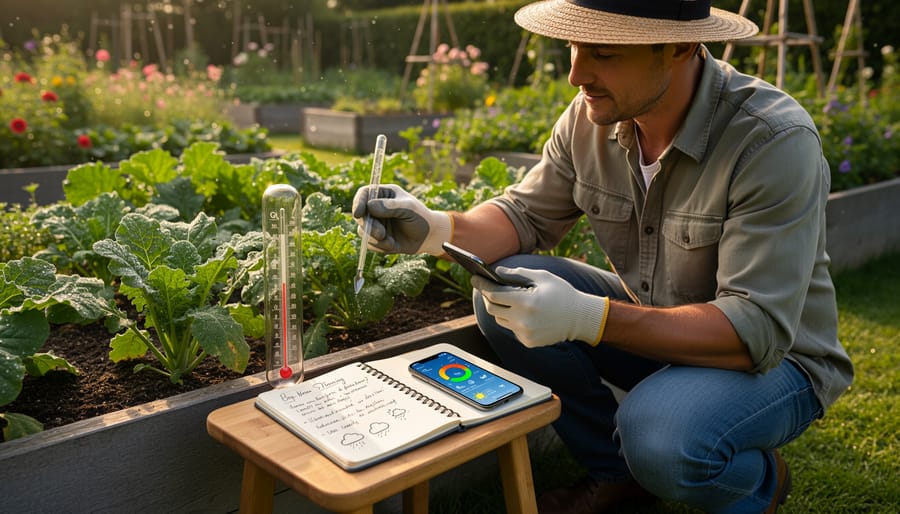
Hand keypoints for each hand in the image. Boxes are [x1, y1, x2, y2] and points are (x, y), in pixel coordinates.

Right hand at [352, 184, 451, 254]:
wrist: (427, 237)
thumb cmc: (420, 217)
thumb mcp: (409, 209)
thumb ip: (391, 207)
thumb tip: (370, 206)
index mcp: (384, 194)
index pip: (364, 194)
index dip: (358, 202)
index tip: (358, 213)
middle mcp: (376, 208)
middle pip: (360, 215)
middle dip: (369, 226)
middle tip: (382, 234)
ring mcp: (375, 223)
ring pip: (363, 231)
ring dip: (376, 239)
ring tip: (391, 242)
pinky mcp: (376, 238)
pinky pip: (370, 244)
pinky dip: (380, 247)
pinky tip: (393, 245)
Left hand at [473, 267, 608, 347]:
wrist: (580, 318)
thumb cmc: (562, 293)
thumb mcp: (542, 277)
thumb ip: (517, 274)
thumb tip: (496, 272)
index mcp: (526, 302)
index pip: (494, 294)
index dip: (482, 285)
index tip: (474, 278)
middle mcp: (523, 320)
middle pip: (492, 309)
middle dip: (488, 297)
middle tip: (487, 288)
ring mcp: (525, 334)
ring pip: (500, 320)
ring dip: (500, 309)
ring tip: (506, 299)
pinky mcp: (528, 342)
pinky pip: (512, 329)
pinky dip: (513, 320)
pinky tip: (522, 313)